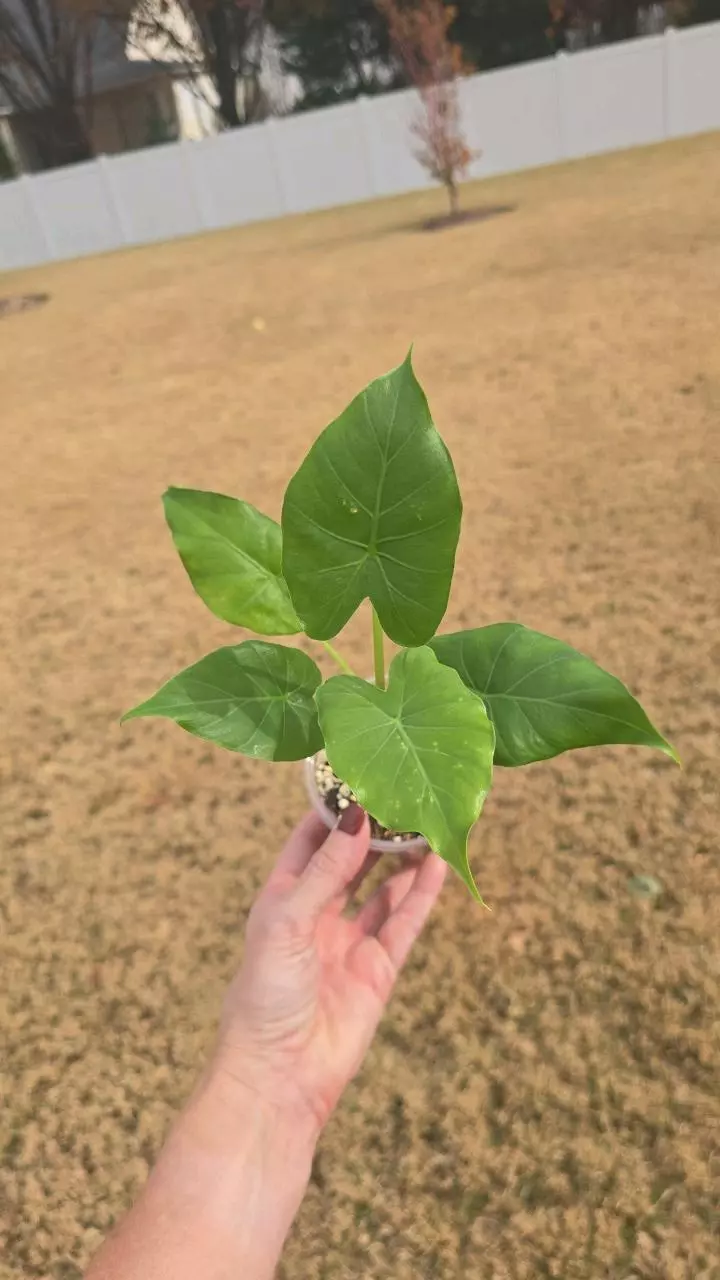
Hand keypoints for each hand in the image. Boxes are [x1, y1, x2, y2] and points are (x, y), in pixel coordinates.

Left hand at [213, 806, 446, 1132]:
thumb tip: (357, 818)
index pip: (310, 840)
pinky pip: (404, 923)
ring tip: (430, 820)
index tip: (360, 772)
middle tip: (405, 791)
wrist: (279, 1077)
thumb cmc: (264, 996)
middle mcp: (317, 916)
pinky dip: (421, 894)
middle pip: (352, 860)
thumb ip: (327, 869)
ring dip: (404, 858)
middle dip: (376, 829)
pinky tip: (439, 864)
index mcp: (282, 898)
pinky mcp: (378, 970)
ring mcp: (349, 942)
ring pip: (383, 888)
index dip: (333, 809)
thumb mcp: (288, 920)